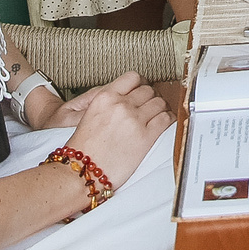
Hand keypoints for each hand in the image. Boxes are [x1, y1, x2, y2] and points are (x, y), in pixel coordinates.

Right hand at [56, 72, 173, 198]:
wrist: (80, 172)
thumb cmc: (83, 148)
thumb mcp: (90, 113)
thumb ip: (109, 101)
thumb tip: (126, 96)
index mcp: (105, 97)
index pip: (133, 77)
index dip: (140, 84)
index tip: (142, 91)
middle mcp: (120, 105)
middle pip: (148, 90)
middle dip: (150, 98)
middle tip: (150, 107)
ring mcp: (134, 120)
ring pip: (159, 102)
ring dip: (161, 108)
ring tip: (158, 115)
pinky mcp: (145, 137)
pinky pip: (165, 119)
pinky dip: (168, 119)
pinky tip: (165, 123)